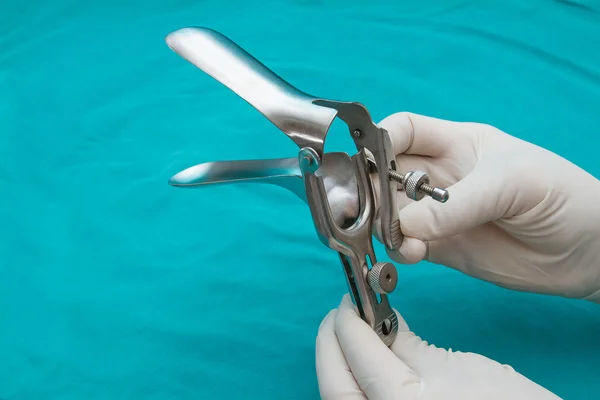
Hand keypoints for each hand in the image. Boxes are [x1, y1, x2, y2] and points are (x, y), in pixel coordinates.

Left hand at [316, 295, 559, 399]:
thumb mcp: (456, 366)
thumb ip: (407, 345)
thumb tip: (378, 322)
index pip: (360, 356)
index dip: (347, 323)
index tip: (349, 300)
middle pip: (335, 387)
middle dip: (328, 346)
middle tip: (338, 316)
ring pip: (341, 399)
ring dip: (337, 364)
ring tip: (347, 334)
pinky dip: (354, 382)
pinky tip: (363, 360)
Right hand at [373, 112, 599, 301]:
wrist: (589, 253)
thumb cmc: (561, 196)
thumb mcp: (513, 183)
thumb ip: (458, 204)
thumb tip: (406, 225)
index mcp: (457, 144)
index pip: (403, 131)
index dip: (379, 140)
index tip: (369, 162)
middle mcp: (438, 176)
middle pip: (384, 172)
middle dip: (371, 187)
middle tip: (373, 209)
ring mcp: (437, 214)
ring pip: (389, 212)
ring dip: (384, 224)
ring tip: (403, 238)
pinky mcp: (440, 248)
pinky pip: (405, 245)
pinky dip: (400, 250)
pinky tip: (415, 254)